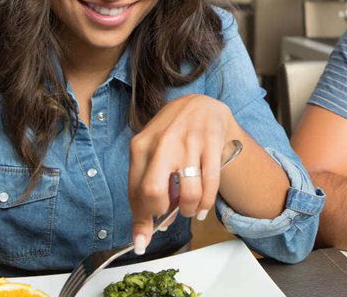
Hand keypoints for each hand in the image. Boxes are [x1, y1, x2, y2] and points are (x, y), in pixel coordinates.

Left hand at [127, 94, 241, 253]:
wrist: (200, 104)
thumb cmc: (171, 134)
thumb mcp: (150, 152)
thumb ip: (145, 185)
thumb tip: (146, 228)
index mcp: (140, 146)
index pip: (135, 192)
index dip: (139, 222)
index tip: (142, 241)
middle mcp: (163, 143)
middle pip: (154, 192)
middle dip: (162, 212)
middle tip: (169, 213)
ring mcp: (189, 143)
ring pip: (188, 192)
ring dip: (189, 210)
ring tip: (189, 210)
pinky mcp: (211, 144)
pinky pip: (211, 184)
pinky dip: (207, 204)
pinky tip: (203, 208)